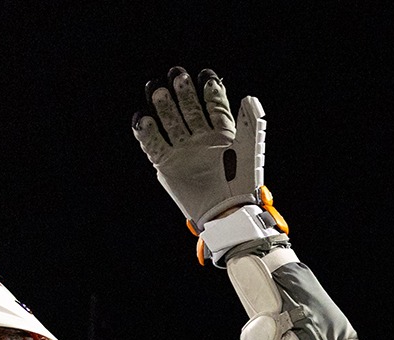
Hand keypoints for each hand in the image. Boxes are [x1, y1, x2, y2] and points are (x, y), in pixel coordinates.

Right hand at [132, 67, 265, 228]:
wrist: (228, 211)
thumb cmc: (243, 181)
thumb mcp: (250, 147)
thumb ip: (250, 121)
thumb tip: (248, 97)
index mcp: (221, 133)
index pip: (213, 105)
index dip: (209, 91)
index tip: (205, 75)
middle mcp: (200, 139)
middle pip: (188, 109)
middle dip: (182, 92)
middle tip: (176, 74)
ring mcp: (183, 150)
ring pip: (170, 123)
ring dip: (164, 107)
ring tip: (158, 90)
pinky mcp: (168, 164)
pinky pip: (154, 145)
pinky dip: (147, 133)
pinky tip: (143, 118)